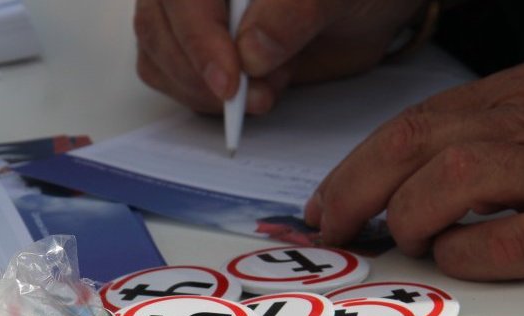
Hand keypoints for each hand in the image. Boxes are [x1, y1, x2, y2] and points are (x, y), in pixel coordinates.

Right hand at [133, 0, 425, 114]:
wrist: (365, 7)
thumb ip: (296, 13)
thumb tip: (251, 53)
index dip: (199, 40)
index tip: (229, 83)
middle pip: (158, 27)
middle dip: (202, 75)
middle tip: (254, 99)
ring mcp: (188, 15)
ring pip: (159, 57)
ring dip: (204, 92)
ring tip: (264, 93)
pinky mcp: (193, 49)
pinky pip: (172, 78)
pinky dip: (205, 99)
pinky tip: (254, 93)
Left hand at [304, 56, 523, 279]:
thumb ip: (506, 133)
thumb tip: (429, 176)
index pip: (419, 122)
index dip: (359, 164)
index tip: (330, 201)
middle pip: (416, 144)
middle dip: (355, 189)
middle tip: (331, 229)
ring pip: (454, 179)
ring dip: (408, 216)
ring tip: (404, 243)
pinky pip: (516, 240)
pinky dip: (471, 255)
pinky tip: (459, 261)